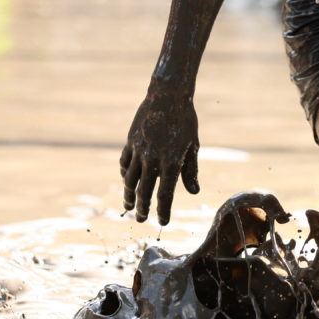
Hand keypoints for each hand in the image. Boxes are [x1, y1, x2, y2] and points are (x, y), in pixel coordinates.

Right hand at [120, 93, 199, 224]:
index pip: (165, 194)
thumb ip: (190, 171)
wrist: (167, 96)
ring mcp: (138, 150)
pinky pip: (125, 163)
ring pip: (129, 179)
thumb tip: (193, 192)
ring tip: (128, 205)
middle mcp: (152, 159)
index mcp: (171, 162)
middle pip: (144, 190)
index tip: (162, 222)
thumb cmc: (185, 122)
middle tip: (141, 219)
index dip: (163, 210)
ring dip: (128, 194)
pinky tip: (127, 181)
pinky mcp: (130, 142)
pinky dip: (125, 174)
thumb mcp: (192, 147)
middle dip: (142, 207)